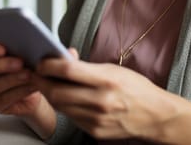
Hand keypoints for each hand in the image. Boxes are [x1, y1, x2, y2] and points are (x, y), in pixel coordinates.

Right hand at [0, 42, 57, 138]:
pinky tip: (28, 89)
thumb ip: (57, 56)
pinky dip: (15, 94)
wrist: (45, 96)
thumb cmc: (44, 73)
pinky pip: (0, 100)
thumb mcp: (51, 62)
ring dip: (12, 79)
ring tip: (29, 76)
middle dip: (2, 64)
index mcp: (2, 55)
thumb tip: (71, 53)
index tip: (4, 47)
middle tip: (20, 62)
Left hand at [33, 58, 190, 142]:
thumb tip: (64, 58)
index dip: (48, 65)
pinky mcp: (94, 132)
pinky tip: (65, 98)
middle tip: (35, 74)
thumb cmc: (136, 88)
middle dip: (41, 82)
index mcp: (106, 80)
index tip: (41, 61)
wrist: (155, 116)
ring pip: (60, 106)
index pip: (67, 71)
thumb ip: (87, 66)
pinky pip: (71, 117)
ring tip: (46, 84)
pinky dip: (64, 106)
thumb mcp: (114, 69)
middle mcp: (100, 101)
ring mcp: (96, 119)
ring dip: (50, 94)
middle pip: (56, 92)